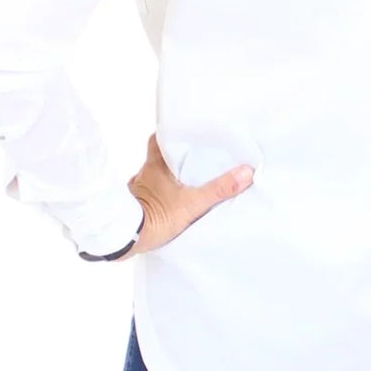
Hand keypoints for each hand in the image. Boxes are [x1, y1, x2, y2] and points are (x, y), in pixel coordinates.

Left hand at [117, 132, 253, 259]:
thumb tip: (245, 173)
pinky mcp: (134, 207)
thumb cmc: (156, 216)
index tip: (182, 132)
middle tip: (190, 159)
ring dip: (165, 179)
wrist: (125, 238)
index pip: (159, 139)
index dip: (169, 133)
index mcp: (156, 165)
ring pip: (152, 177)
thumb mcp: (192, 203)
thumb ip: (218, 189)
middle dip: (172, 157)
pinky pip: (147, 196)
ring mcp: (137, 191)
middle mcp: (144, 174)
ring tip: (184, 183)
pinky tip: (168, 204)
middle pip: (157, 157)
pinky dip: (157, 197)